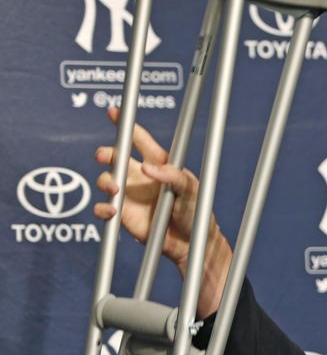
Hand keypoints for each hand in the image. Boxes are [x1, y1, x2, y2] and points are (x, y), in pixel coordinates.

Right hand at [94, 108, 231, 317]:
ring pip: (105, 179)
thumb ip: (173, 175)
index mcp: (157, 164)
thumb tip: (147, 168)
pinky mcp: (123, 215)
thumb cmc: (195, 211)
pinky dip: (102, 208)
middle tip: (106, 155)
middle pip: (114, 156)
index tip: (114, 112)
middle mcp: (139, 176)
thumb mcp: (191, 189)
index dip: (125, 125)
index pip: (139, 140)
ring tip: (116, 189)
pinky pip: (103, 208)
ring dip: (105, 181)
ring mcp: (129, 195)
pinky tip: (112, 210)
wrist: (191, 242)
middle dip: (106, 152)